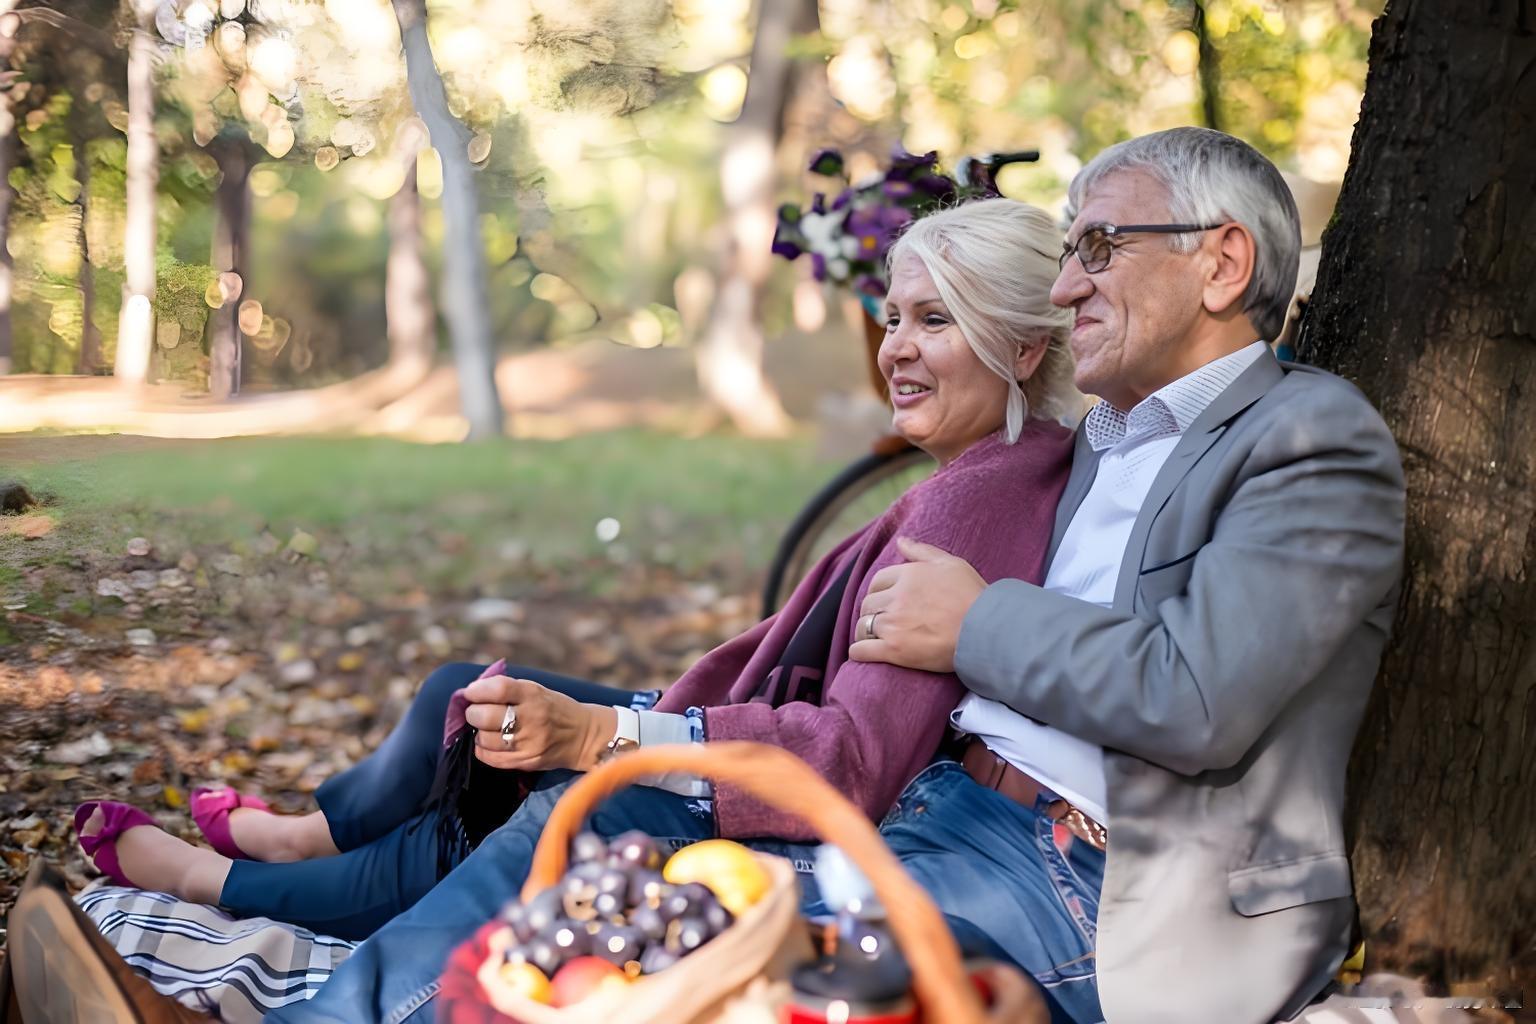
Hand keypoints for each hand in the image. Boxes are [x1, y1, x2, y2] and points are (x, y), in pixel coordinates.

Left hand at [462, 676, 616, 771]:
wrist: (584, 736)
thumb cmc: (555, 708)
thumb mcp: (537, 690)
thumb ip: (508, 690)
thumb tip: (471, 692)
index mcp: (533, 694)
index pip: (497, 689)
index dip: (477, 691)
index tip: (470, 693)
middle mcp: (531, 718)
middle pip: (485, 716)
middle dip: (473, 713)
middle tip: (477, 713)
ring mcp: (528, 743)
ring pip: (484, 739)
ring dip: (480, 733)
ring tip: (488, 729)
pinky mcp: (526, 762)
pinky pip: (490, 757)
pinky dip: (483, 749)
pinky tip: (491, 743)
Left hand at [849, 537, 986, 672]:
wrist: (986, 631)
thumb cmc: (973, 596)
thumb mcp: (951, 564)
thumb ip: (923, 551)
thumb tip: (901, 541)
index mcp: (908, 575)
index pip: (877, 581)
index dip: (878, 592)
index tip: (885, 601)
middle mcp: (896, 598)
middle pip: (868, 604)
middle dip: (872, 612)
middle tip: (881, 621)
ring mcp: (893, 624)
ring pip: (862, 626)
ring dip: (865, 631)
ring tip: (873, 638)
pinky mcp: (894, 650)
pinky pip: (862, 650)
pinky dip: (858, 652)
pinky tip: (861, 653)